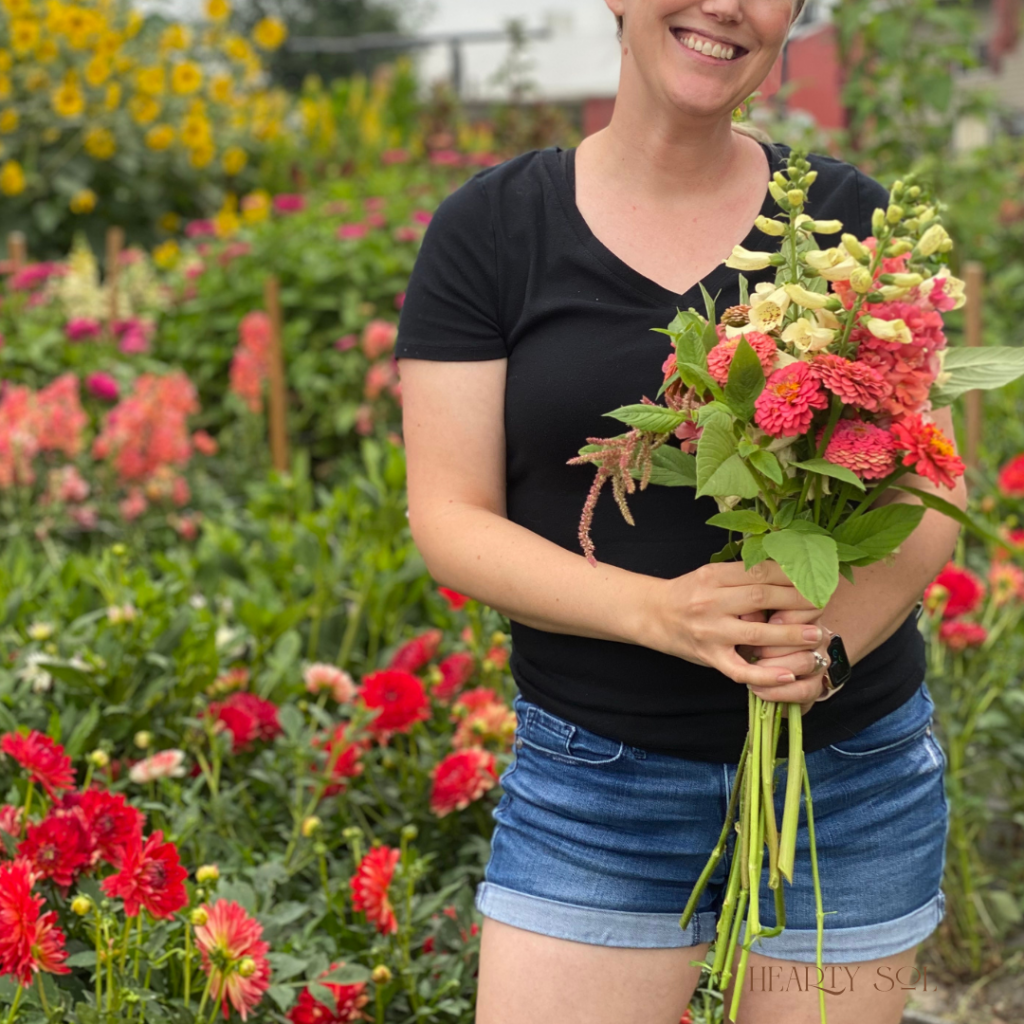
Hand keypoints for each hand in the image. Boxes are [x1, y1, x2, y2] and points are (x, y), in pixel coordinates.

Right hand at [640, 561, 826, 688]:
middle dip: (799, 600)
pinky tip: (787, 675)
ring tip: (817, 636)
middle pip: (763, 597)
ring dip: (792, 635)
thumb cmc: (687, 593)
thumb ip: (742, 574)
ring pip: (757, 633)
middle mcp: (711, 601)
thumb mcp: (710, 574)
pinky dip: (765, 674)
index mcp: (713, 575)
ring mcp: (710, 631)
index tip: (816, 577)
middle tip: (824, 603)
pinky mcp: (709, 656)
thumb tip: (787, 570)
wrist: (651, 615)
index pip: (760, 571)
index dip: (792, 574)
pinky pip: (739, 669)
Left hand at [743, 607, 831, 714]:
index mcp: (807, 614)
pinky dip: (777, 691)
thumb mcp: (754, 621)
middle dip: (777, 643)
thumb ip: (754, 614)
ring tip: (754, 666)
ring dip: (775, 666)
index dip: (789, 616)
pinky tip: (756, 688)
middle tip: (754, 648)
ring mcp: (820, 663)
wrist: (762, 666)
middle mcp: (819, 637)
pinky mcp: (814, 687)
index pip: (810, 609)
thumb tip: (744, 613)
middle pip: (808, 637)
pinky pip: (802, 690)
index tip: (769, 622)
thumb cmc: (756, 635)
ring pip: (806, 662)